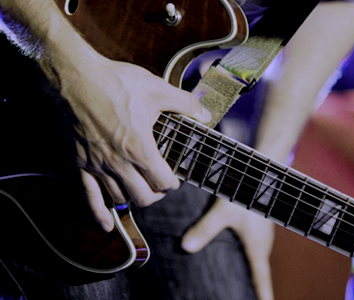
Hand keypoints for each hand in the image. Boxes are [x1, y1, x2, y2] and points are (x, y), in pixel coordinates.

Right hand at [53, 52, 210, 231]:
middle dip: (158, 194)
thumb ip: (185, 104)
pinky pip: (89, 197)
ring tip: (142, 189)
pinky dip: (99, 214)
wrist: (74, 77)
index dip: (174, 183)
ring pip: (121, 199)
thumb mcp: (157, 89)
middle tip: (162, 184)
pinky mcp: (81, 163)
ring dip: (135, 198)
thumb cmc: (115, 82)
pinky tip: (106, 226)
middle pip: (145, 196)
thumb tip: (205, 114)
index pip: (163, 181)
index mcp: (140, 148)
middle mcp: (119, 163)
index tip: (176, 177)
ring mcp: (98, 165)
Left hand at [181, 198, 274, 299]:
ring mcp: (262, 234)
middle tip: (245, 297)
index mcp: (256, 246)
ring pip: (256, 258)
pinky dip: (248, 256)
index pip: (261, 277)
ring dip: (251, 270)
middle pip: (258, 271)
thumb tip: (185, 247)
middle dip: (254, 285)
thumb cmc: (246, 193)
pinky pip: (254, 247)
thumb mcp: (223, 212)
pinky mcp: (258, 225)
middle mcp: (262, 242)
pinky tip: (237, 253)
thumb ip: (204, 229)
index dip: (263, 295)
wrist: (261, 174)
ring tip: (240, 281)